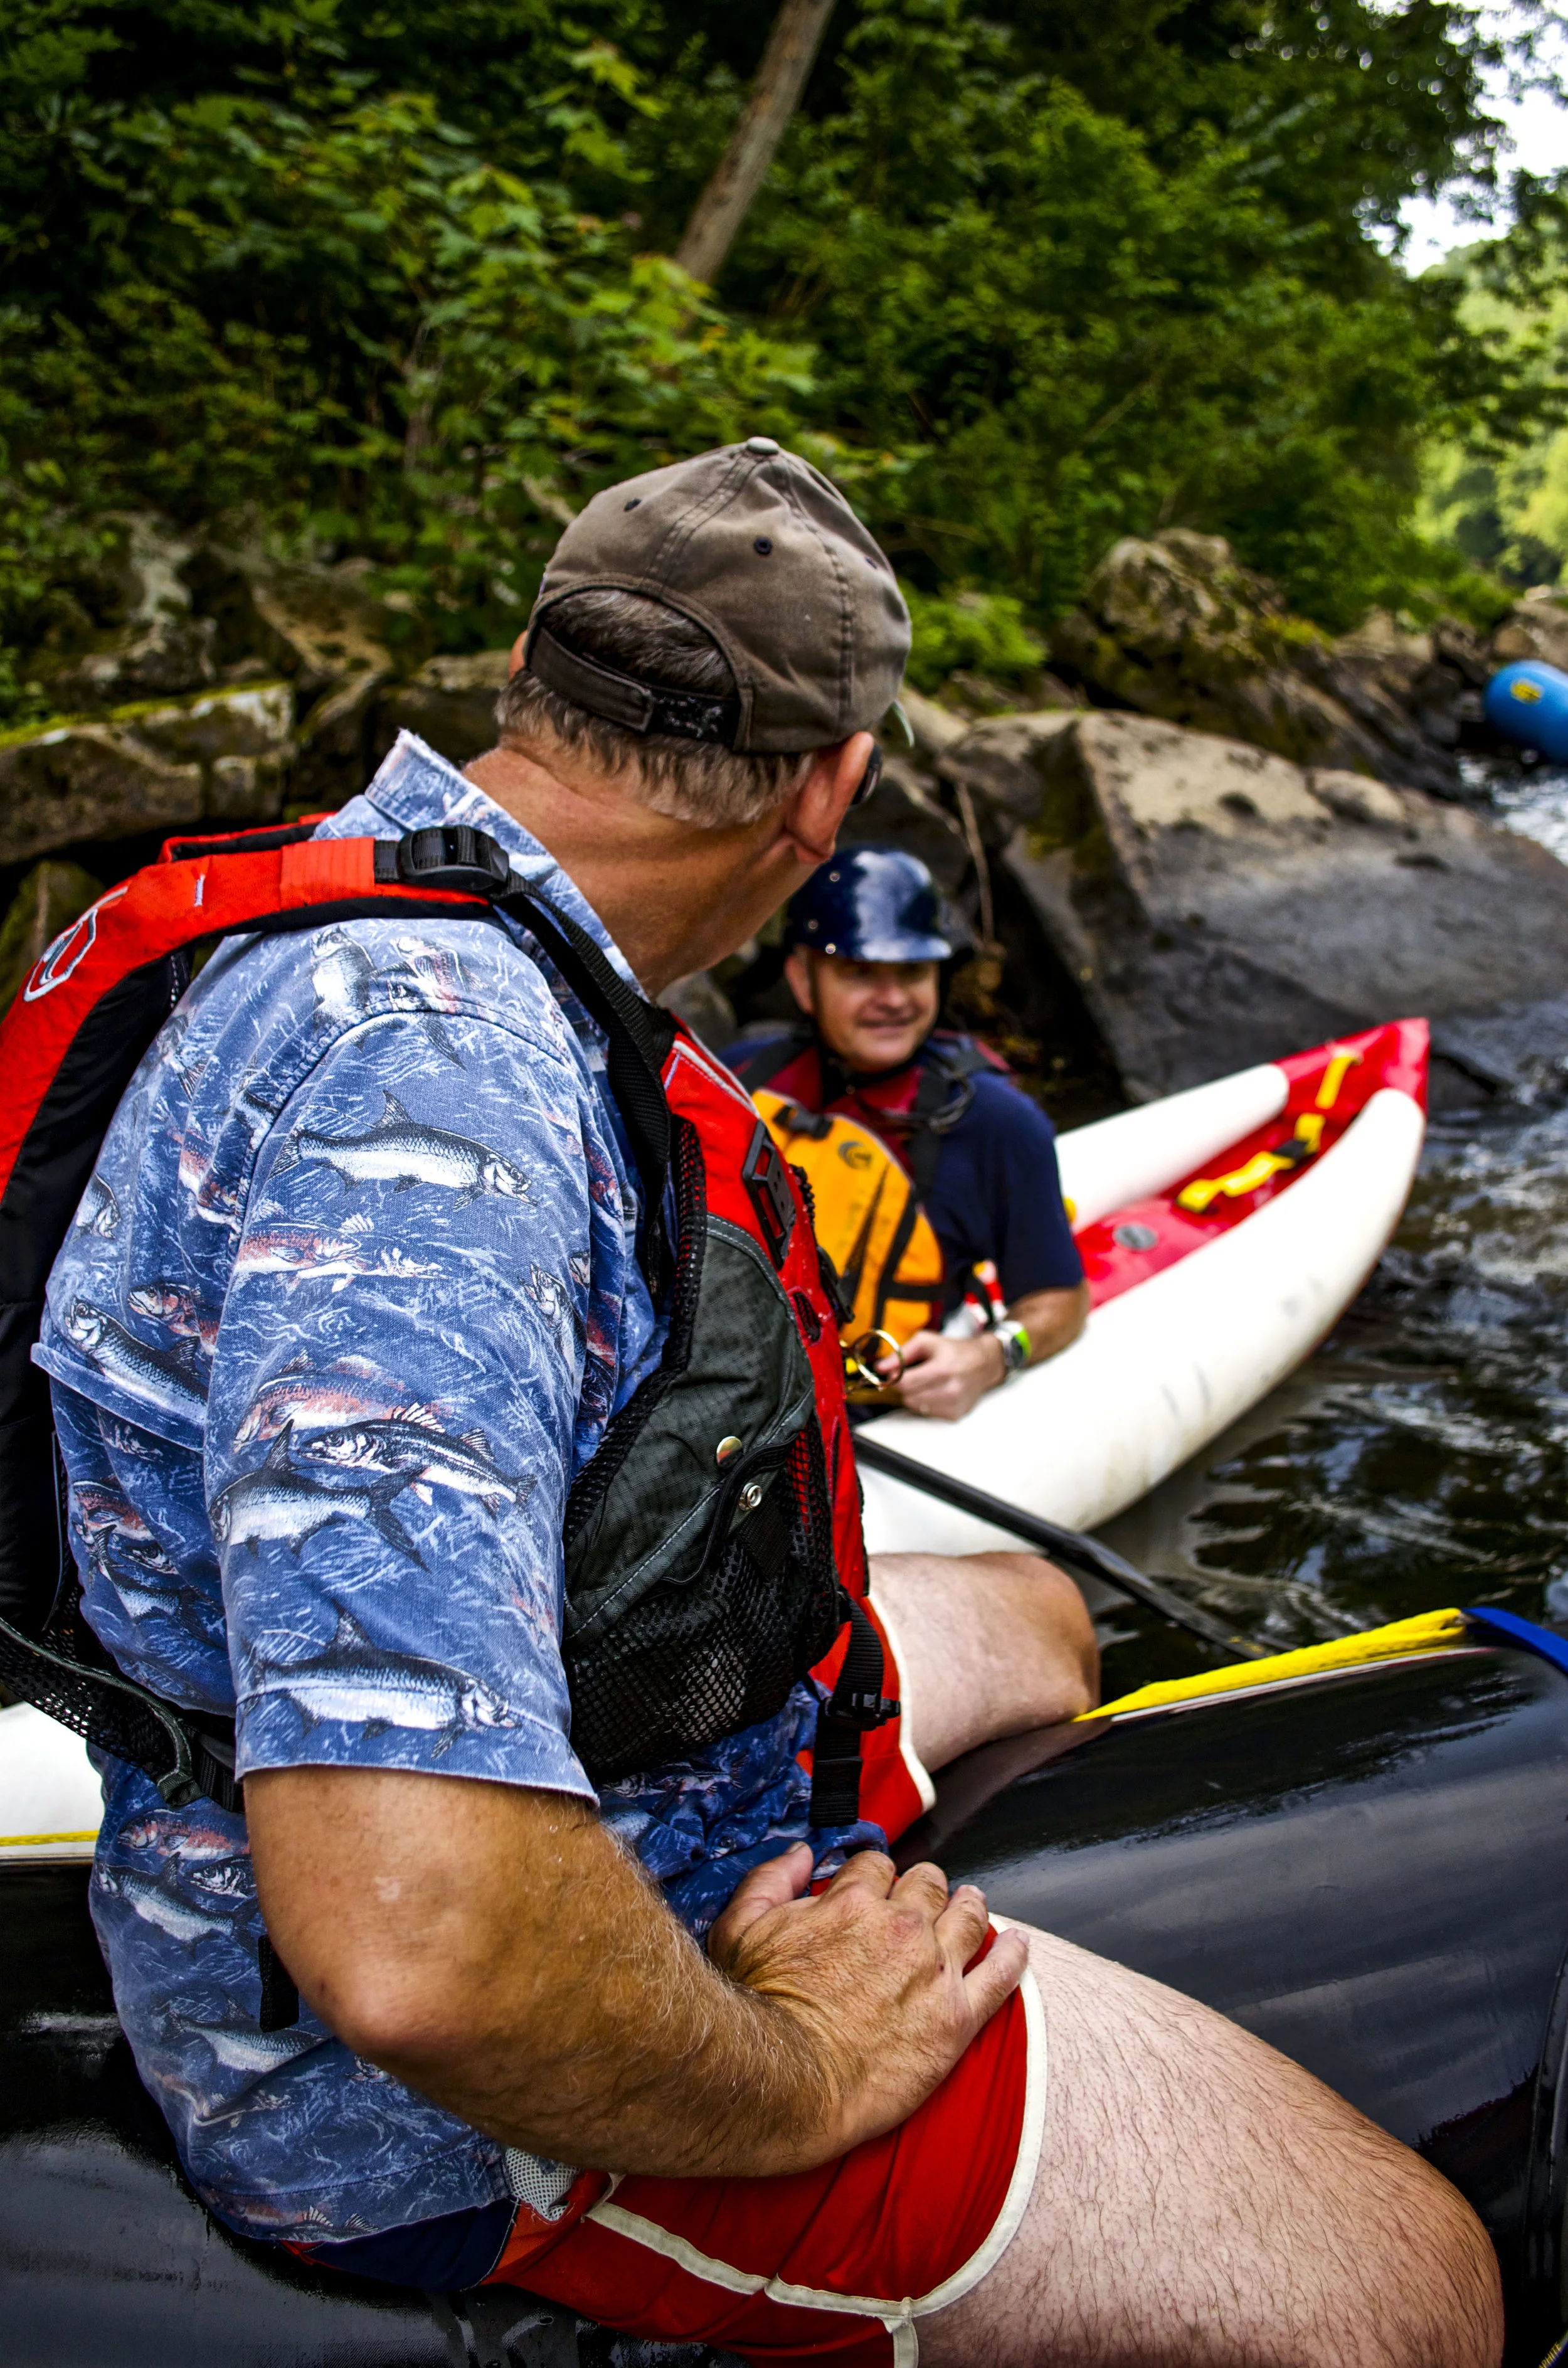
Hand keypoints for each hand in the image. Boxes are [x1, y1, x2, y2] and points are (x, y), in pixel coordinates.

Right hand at [709, 1843, 1026, 2163]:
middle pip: (928, 1883)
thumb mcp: (740, 1928)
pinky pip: (1001, 1977)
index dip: (875, 1876)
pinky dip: (1013, 1956)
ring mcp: (933, 1970)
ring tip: (972, 1905)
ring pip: (968, 1916)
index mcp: (852, 1901)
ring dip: (970, 1905)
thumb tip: (799, 1854)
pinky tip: (1018, 1944)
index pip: (876, 1866)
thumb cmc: (759, 2009)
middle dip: (924, 1886)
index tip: (873, 1890)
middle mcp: (900, 1927)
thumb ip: (770, 1879)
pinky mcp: (957, 2019)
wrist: (788, 2084)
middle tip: (922, 1900)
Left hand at [880, 1328, 1003, 1420]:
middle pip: (908, 1397)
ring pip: (915, 1407)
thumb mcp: (926, 1341)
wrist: (983, 1363)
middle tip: (915, 1375)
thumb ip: (901, 1354)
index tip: (894, 1373)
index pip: (905, 1384)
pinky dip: (927, 1403)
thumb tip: (879, 1368)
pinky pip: (927, 1413)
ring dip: (915, 1396)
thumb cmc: (952, 1350)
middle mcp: (950, 1389)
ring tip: (928, 1382)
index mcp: (942, 1369)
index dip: (893, 1379)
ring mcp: (954, 1404)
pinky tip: (937, 1391)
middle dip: (905, 1386)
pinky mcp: (956, 1415)